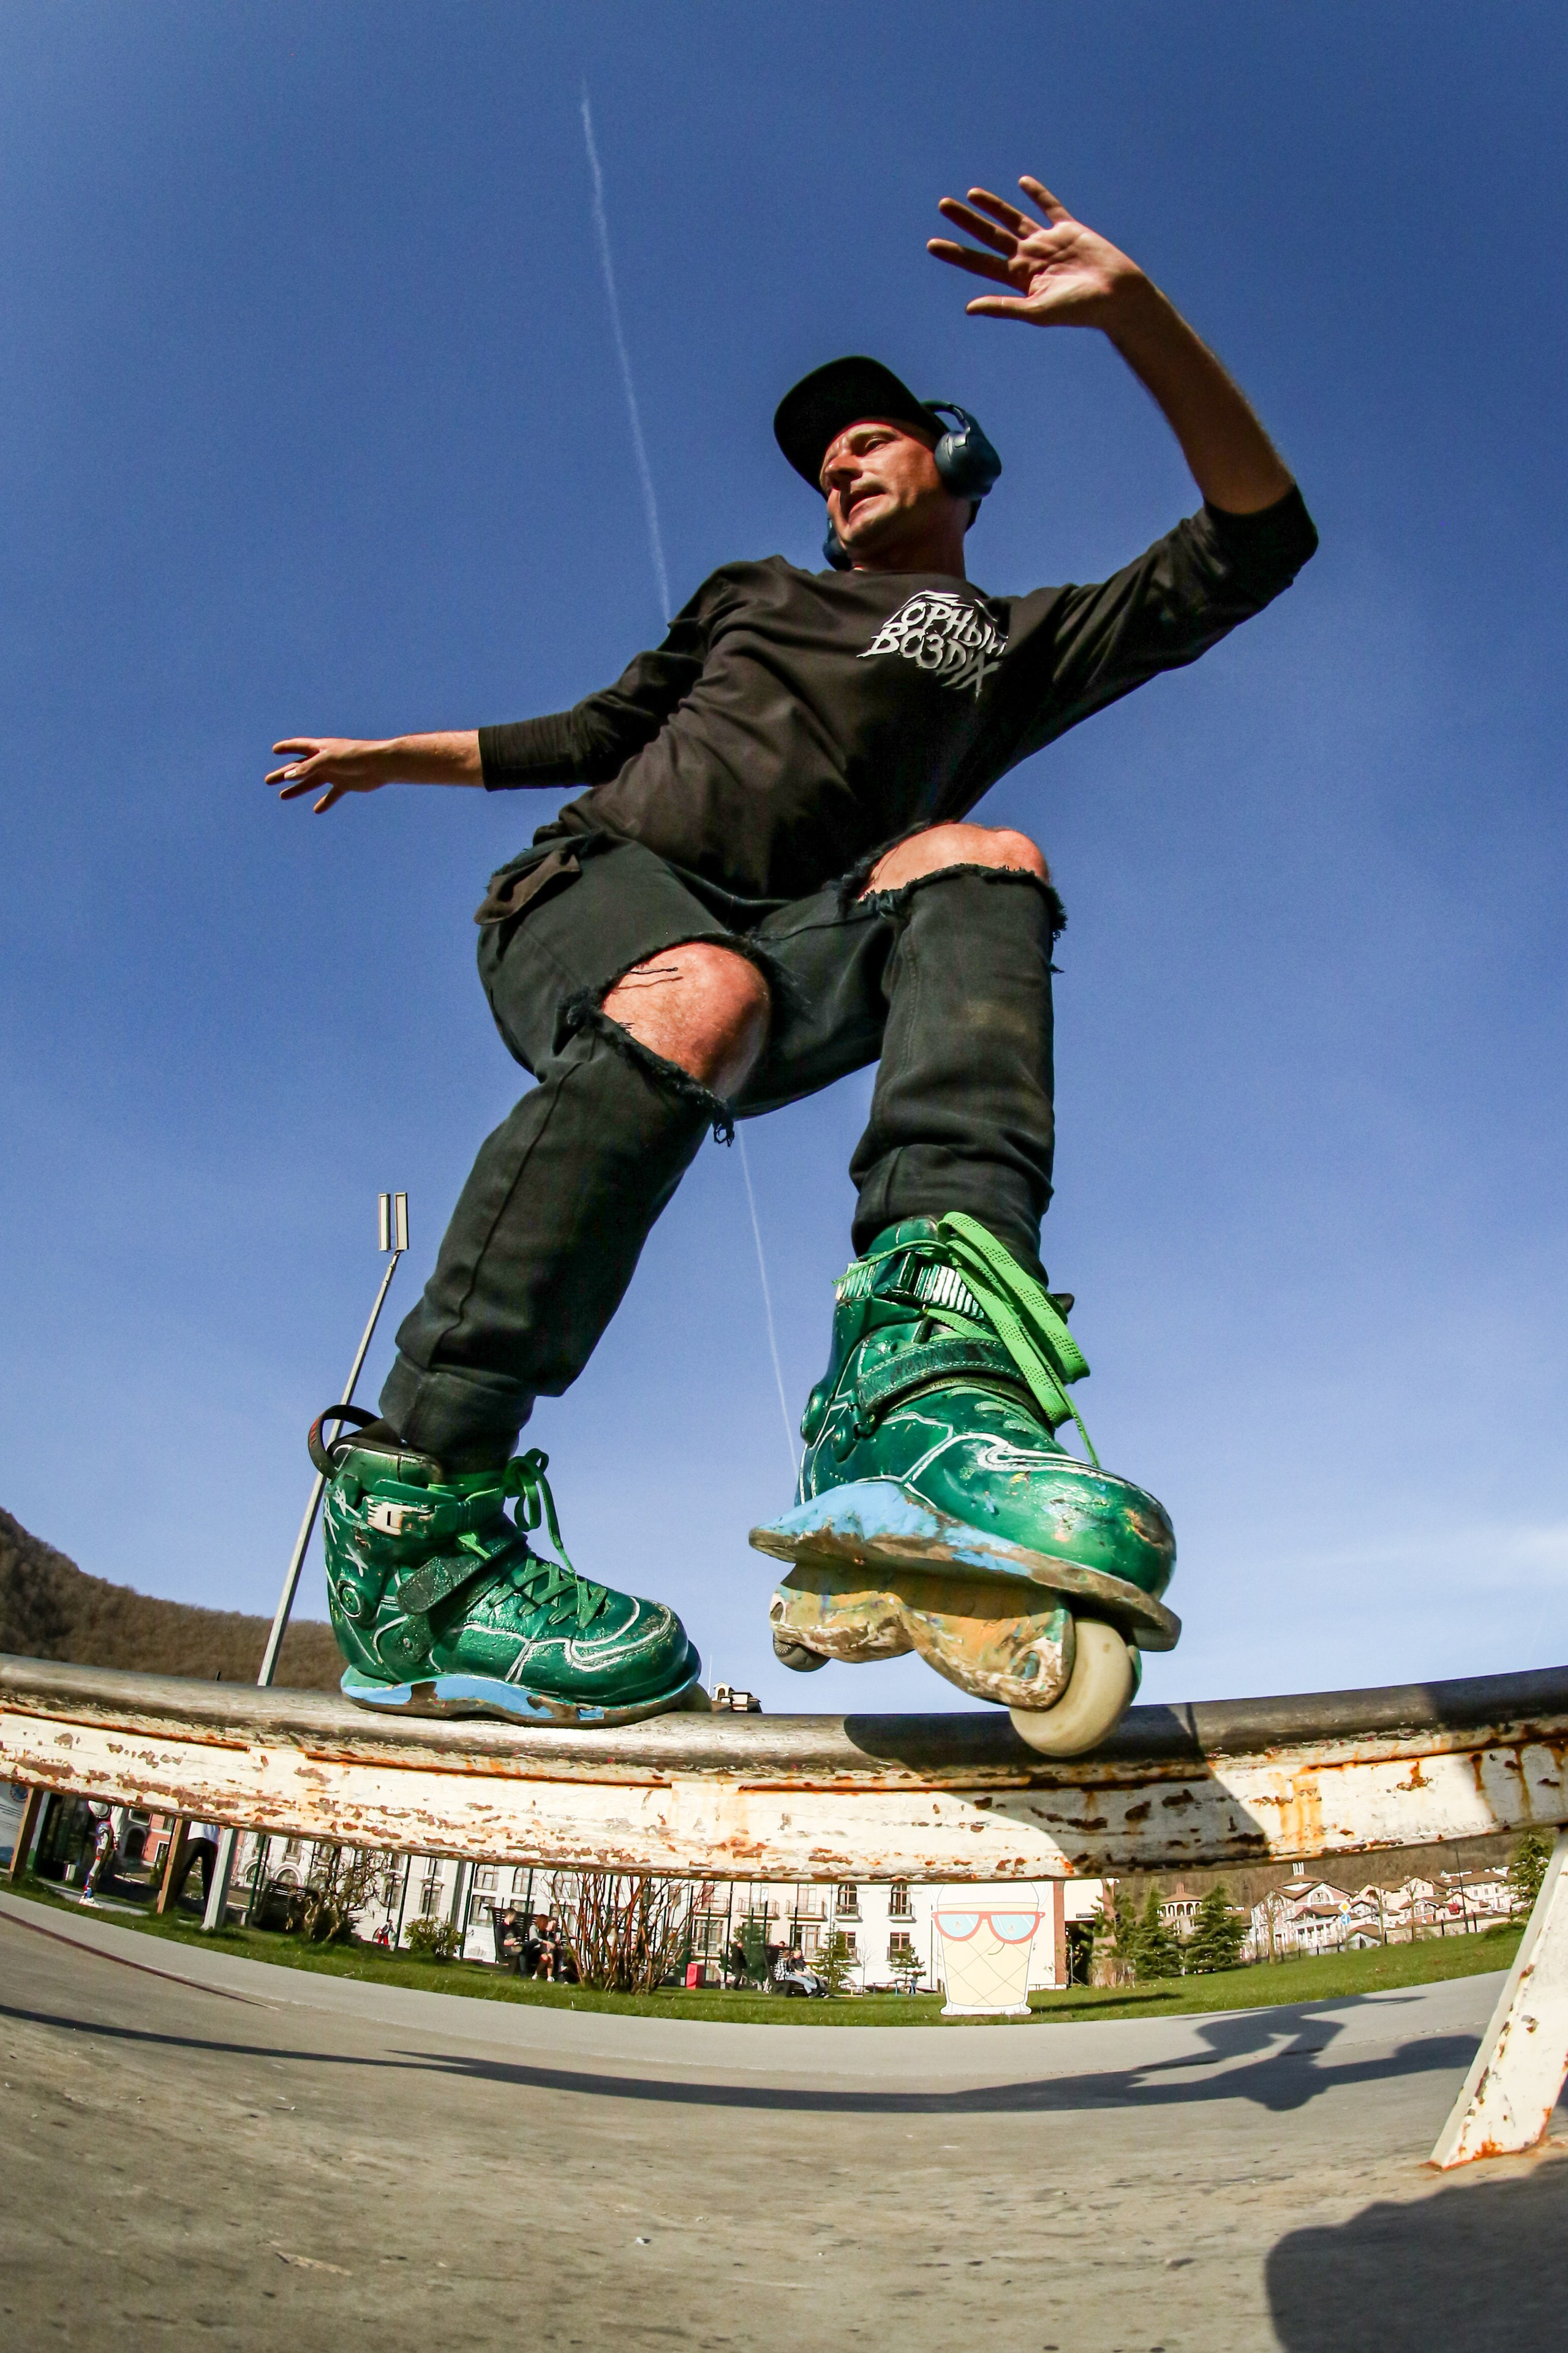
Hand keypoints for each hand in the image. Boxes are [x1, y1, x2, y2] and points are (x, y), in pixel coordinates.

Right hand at [267, 737, 393, 813]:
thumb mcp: (328, 759)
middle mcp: (325, 760)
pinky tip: (317, 810)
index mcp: (320, 748)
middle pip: (299, 767)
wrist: (380, 765)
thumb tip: (288, 776)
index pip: (299, 746)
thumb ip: (308, 768)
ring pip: (311, 782)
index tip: (274, 750)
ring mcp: (334, 772)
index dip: (286, 747)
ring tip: (282, 796)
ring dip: (297, 788)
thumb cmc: (354, 756)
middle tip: (267, 781)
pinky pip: (332, 794)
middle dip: (284, 773)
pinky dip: (325, 802)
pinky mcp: (345, 784)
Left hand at [928, 176, 1147, 329]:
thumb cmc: (1079, 310)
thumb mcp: (1036, 311)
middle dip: (966, 221)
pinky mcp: (1070, 230)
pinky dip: (1037, 194)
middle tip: (942, 205)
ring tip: (971, 194)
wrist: (1117, 296)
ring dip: (993, 206)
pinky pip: (1049, 208)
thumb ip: (1003, 307)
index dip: (956, 252)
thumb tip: (968, 307)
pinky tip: (1022, 183)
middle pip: (990, 235)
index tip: (932, 244)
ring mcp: (1048, 242)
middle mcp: (1029, 258)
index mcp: (1019, 278)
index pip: (979, 262)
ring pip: (1013, 219)